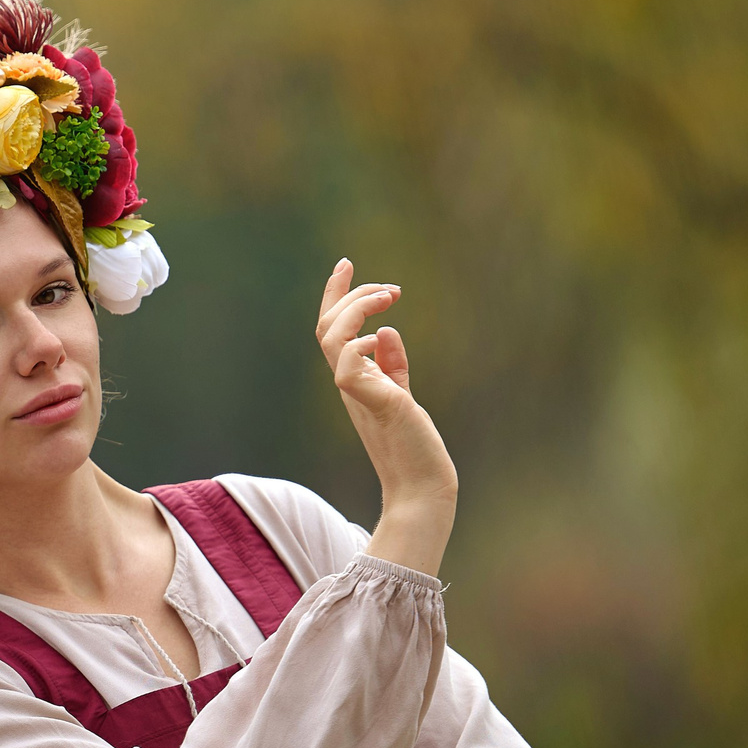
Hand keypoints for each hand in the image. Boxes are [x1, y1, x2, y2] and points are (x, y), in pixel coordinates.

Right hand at [315, 259, 457, 576]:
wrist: (422, 484)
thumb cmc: (413, 446)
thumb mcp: (401, 395)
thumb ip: (392, 364)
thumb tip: (384, 330)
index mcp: (353, 379)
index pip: (332, 330)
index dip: (335, 294)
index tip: (345, 263)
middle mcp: (348, 383)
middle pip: (326, 327)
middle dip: (347, 294)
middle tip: (390, 287)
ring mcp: (357, 393)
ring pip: (332, 338)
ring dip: (357, 308)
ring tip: (390, 297)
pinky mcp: (374, 403)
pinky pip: (348, 366)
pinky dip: (360, 344)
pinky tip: (383, 339)